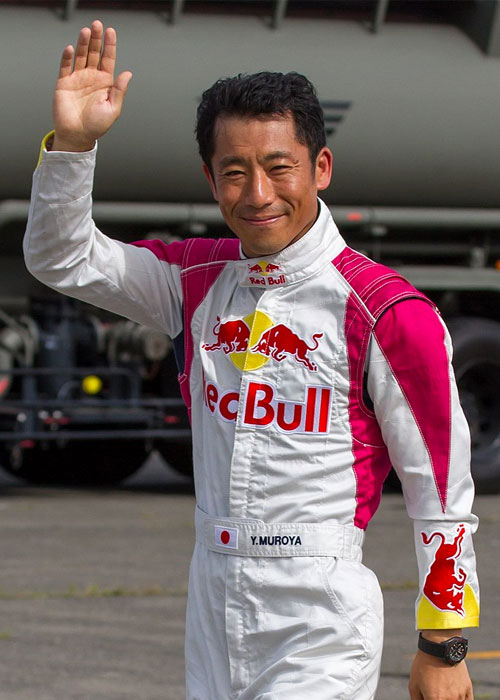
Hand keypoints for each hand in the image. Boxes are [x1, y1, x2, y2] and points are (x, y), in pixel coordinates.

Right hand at [52, 19, 131, 151]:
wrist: (77, 136)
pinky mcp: (64, 83)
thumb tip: (128, 73)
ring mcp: (77, 79)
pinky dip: (68, 57)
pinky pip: (65, 67)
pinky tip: (71, 48)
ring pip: (81, 56)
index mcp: (105, 83)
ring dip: (83, 43)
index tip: (111, 32)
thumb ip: (119, 91)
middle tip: (97, 25)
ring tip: (86, 31)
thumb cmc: (96, 126)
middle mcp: (91, 77)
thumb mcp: (113, 109)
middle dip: (96, 39)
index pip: (108, 59)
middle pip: (94, 53)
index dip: (109, 45)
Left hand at [408, 650, 473, 698]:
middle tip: (435, 695)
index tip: (429, 698)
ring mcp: (460, 696)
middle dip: (438, 699)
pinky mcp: (467, 689)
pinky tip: (454, 697)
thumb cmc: (424, 665)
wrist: (439, 647)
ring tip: (443, 692)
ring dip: (450, 699)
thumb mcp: (414, 684)